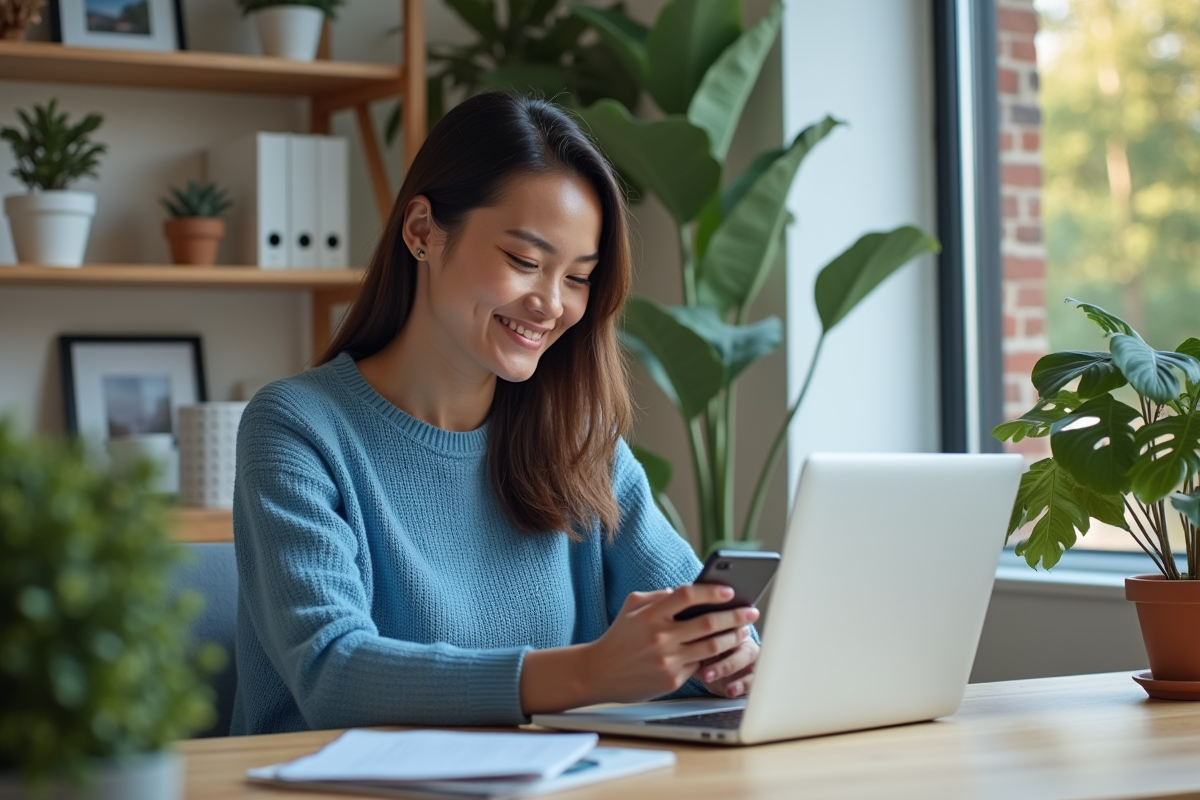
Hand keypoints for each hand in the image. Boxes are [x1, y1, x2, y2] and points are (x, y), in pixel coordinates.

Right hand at [581, 585, 759, 704]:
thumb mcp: (631, 607)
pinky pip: (700, 665)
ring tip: (744, 631)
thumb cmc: (619, 636)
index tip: (730, 590)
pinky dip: (715, 657)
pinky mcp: (672, 680)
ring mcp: (667, 661)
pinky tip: (725, 650)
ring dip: (732, 637)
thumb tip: (689, 592)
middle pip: (708, 623)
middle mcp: (660, 637)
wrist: (599, 673)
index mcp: (650, 615)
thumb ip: (658, 596)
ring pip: (711, 646)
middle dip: (735, 616)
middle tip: (752, 611)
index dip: (710, 591)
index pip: (686, 596)